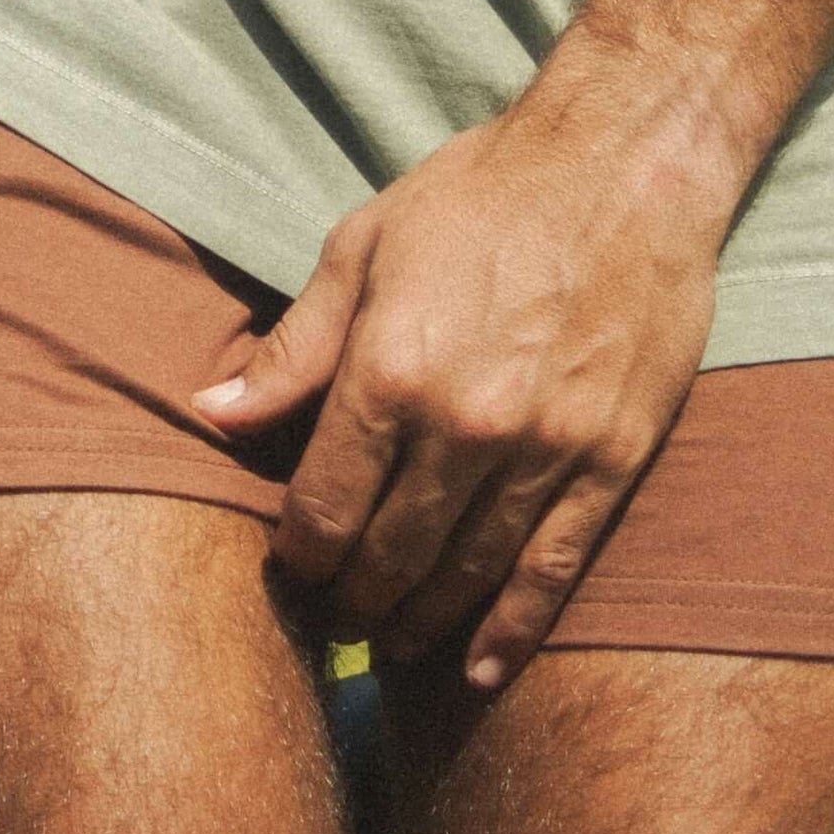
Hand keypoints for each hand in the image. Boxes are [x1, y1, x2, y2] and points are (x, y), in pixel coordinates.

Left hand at [194, 69, 735, 689]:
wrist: (623, 165)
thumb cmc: (479, 195)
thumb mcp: (363, 247)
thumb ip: (293, 348)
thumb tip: (211, 416)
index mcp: (391, 367)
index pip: (324, 505)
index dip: (300, 554)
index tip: (292, 571)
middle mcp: (464, 423)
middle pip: (390, 554)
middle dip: (354, 599)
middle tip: (337, 619)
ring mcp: (543, 449)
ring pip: (466, 575)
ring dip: (421, 623)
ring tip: (393, 642)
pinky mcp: (610, 461)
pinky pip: (553, 571)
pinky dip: (512, 631)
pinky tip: (479, 667)